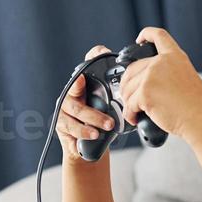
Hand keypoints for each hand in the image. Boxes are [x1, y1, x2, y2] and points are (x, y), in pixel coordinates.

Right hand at [55, 46, 117, 162]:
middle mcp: (73, 92)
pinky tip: (94, 135)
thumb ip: (120, 97)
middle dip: (96, 96)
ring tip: (107, 126)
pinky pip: (71, 126)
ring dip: (93, 119)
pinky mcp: (61, 122)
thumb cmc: (102, 124)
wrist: (90, 147)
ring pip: (77, 110)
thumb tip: (141, 88)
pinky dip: (83, 132)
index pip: (88, 64)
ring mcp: (65, 107)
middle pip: (78, 87)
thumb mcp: (113, 109)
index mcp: (87, 84)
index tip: (104, 53)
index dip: (93, 56)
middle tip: (111, 111)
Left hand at [119, 28, 201, 137]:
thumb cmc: (196, 105)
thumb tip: (145, 83)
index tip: (139, 39)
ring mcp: (151, 76)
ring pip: (127, 88)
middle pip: (132, 68)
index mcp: (174, 57)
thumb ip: (167, 73)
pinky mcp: (145, 93)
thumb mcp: (185, 78)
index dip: (146, 34)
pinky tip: (135, 118)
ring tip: (135, 111)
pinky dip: (129, 114)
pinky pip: (129, 104)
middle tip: (128, 97)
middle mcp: (161, 62)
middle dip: (126, 84)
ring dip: (128, 101)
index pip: (159, 36)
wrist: (201, 118)